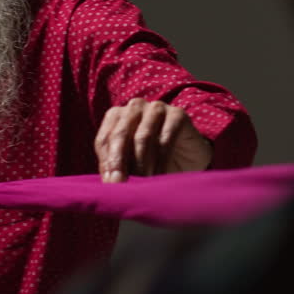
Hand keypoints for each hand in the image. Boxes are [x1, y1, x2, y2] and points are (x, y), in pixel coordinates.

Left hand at [95, 98, 212, 182]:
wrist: (189, 158)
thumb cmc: (153, 161)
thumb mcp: (130, 164)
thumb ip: (117, 168)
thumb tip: (107, 183)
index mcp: (117, 116)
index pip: (104, 139)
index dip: (106, 163)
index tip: (109, 186)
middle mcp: (134, 107)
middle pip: (121, 134)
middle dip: (118, 162)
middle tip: (120, 185)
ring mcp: (157, 108)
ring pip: (143, 137)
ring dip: (141, 164)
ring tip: (142, 184)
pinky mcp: (177, 114)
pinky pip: (166, 139)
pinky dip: (161, 161)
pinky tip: (160, 177)